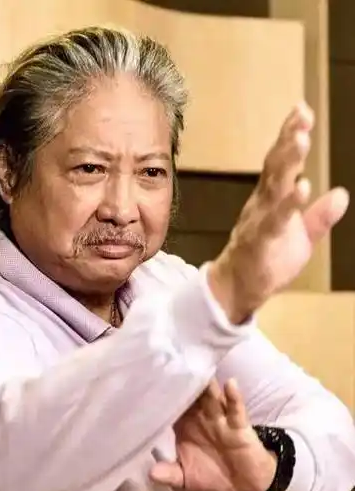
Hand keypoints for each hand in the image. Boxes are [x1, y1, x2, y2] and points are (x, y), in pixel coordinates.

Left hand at [150, 378, 276, 490]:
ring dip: (207, 386)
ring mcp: (220, 419)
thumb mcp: (186, 479)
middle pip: (190, 397)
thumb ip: (170, 474)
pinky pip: (236, 409)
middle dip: (183, 383)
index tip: (149, 383)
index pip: (171, 407)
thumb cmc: (212, 476)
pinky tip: (230, 384)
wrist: (245, 486)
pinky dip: (233, 397)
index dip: (162, 397)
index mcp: (185, 427)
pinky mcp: (239, 425)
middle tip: (172, 365)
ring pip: (211, 398)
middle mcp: (201, 418)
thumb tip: (151, 473)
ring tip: (200, 370)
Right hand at [208, 102, 348, 322]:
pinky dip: (288, 204)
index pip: (281, 163)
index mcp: (271, 199)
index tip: (301, 110)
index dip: (290, 136)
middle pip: (275, 167)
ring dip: (288, 163)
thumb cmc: (267, 261)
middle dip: (288, 140)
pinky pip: (274, 220)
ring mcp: (259, 221)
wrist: (238, 291)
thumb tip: (342, 195)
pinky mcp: (260, 242)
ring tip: (301, 140)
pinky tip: (303, 187)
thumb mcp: (302, 239)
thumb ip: (320, 217)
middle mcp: (263, 204)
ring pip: (274, 187)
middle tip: (301, 115)